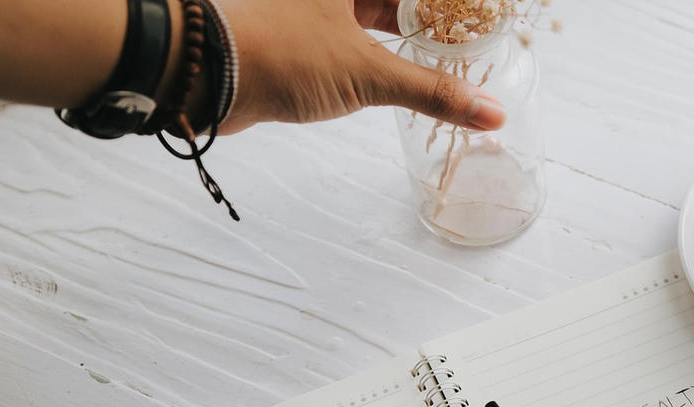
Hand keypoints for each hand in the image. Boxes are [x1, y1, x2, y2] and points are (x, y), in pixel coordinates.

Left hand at [219, 0, 505, 133]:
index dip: (455, 6)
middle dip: (437, 17)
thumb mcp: (368, 72)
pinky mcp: (303, 30)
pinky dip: (387, 51)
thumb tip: (489, 110)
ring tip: (453, 58)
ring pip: (378, 12)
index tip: (487, 16)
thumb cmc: (280, 52)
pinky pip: (358, 33)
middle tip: (476, 37)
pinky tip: (411, 74)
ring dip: (414, 34)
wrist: (203, 74)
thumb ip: (432, 91)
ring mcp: (317, 5)